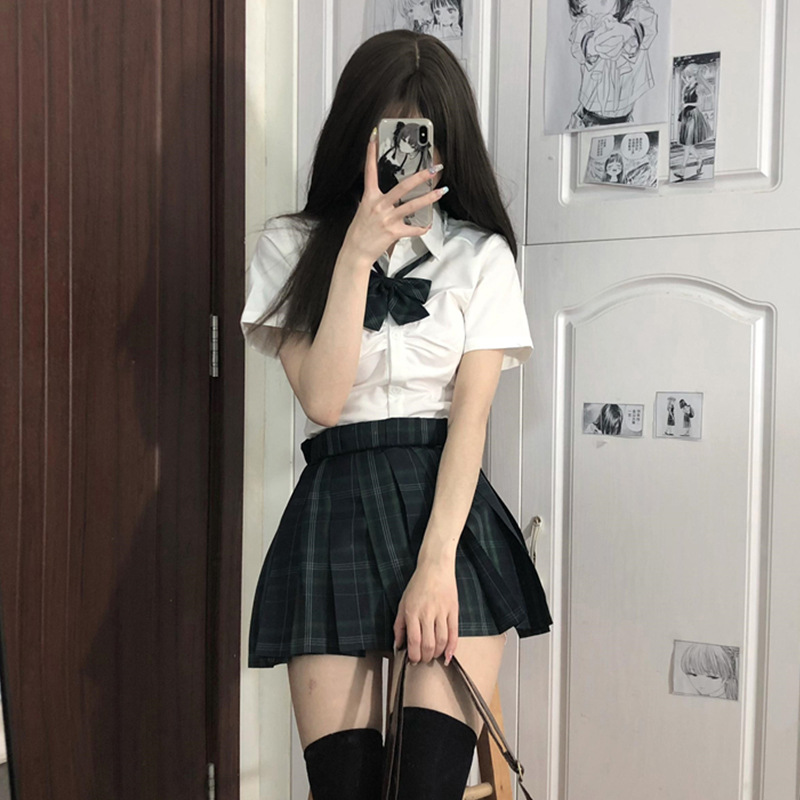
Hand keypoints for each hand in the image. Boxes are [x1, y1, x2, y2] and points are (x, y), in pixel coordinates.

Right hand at [341, 130, 445, 267]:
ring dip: (429, 198)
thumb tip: (390, 197)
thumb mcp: (364, 211)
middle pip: (403, 186)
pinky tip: (427, 225)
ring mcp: (387, 219)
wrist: (355, 252)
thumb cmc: (359, 233)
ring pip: (412, 205)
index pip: (370, 171)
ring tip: (441, 191)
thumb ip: (376, 202)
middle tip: (433, 169)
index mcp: (369, 198)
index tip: (374, 137)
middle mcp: (379, 206)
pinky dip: (421, 228)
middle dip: (420, 176)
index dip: (371, 153)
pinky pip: (412, 229)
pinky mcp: (393, 232)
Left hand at [393, 559, 458, 665]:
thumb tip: (397, 645)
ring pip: (441, 641)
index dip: (414, 656)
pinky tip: (447, 656)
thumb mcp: (403, 603)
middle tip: (423, 659)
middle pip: (428, 644)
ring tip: (433, 655)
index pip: (413, 641)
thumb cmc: (418, 585)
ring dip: (437, 653)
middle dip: (425, 657)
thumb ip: (399, 625)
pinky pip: (454, 633)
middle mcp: (427, 613)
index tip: (413, 660)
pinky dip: (452, 648)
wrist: (435, 567)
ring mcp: (442, 612)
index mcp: (412, 612)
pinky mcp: (453, 610)